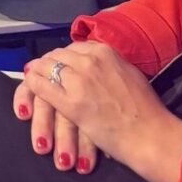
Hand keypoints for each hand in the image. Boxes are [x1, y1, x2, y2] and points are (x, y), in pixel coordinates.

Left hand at [15, 41, 181, 181]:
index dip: (62, 57)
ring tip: (32, 78)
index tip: (57, 64)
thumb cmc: (145, 110)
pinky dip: (32, 87)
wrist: (150, 134)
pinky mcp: (70, 102)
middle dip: (46, 63)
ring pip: (45, 68)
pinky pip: (41, 87)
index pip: (73, 48)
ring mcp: (78, 80)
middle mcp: (90, 60)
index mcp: (105, 51)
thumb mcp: (128, 74)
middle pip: (56, 55)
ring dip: (36, 73)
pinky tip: (30, 90)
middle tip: (40, 71)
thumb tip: (97, 64)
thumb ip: (109, 66)